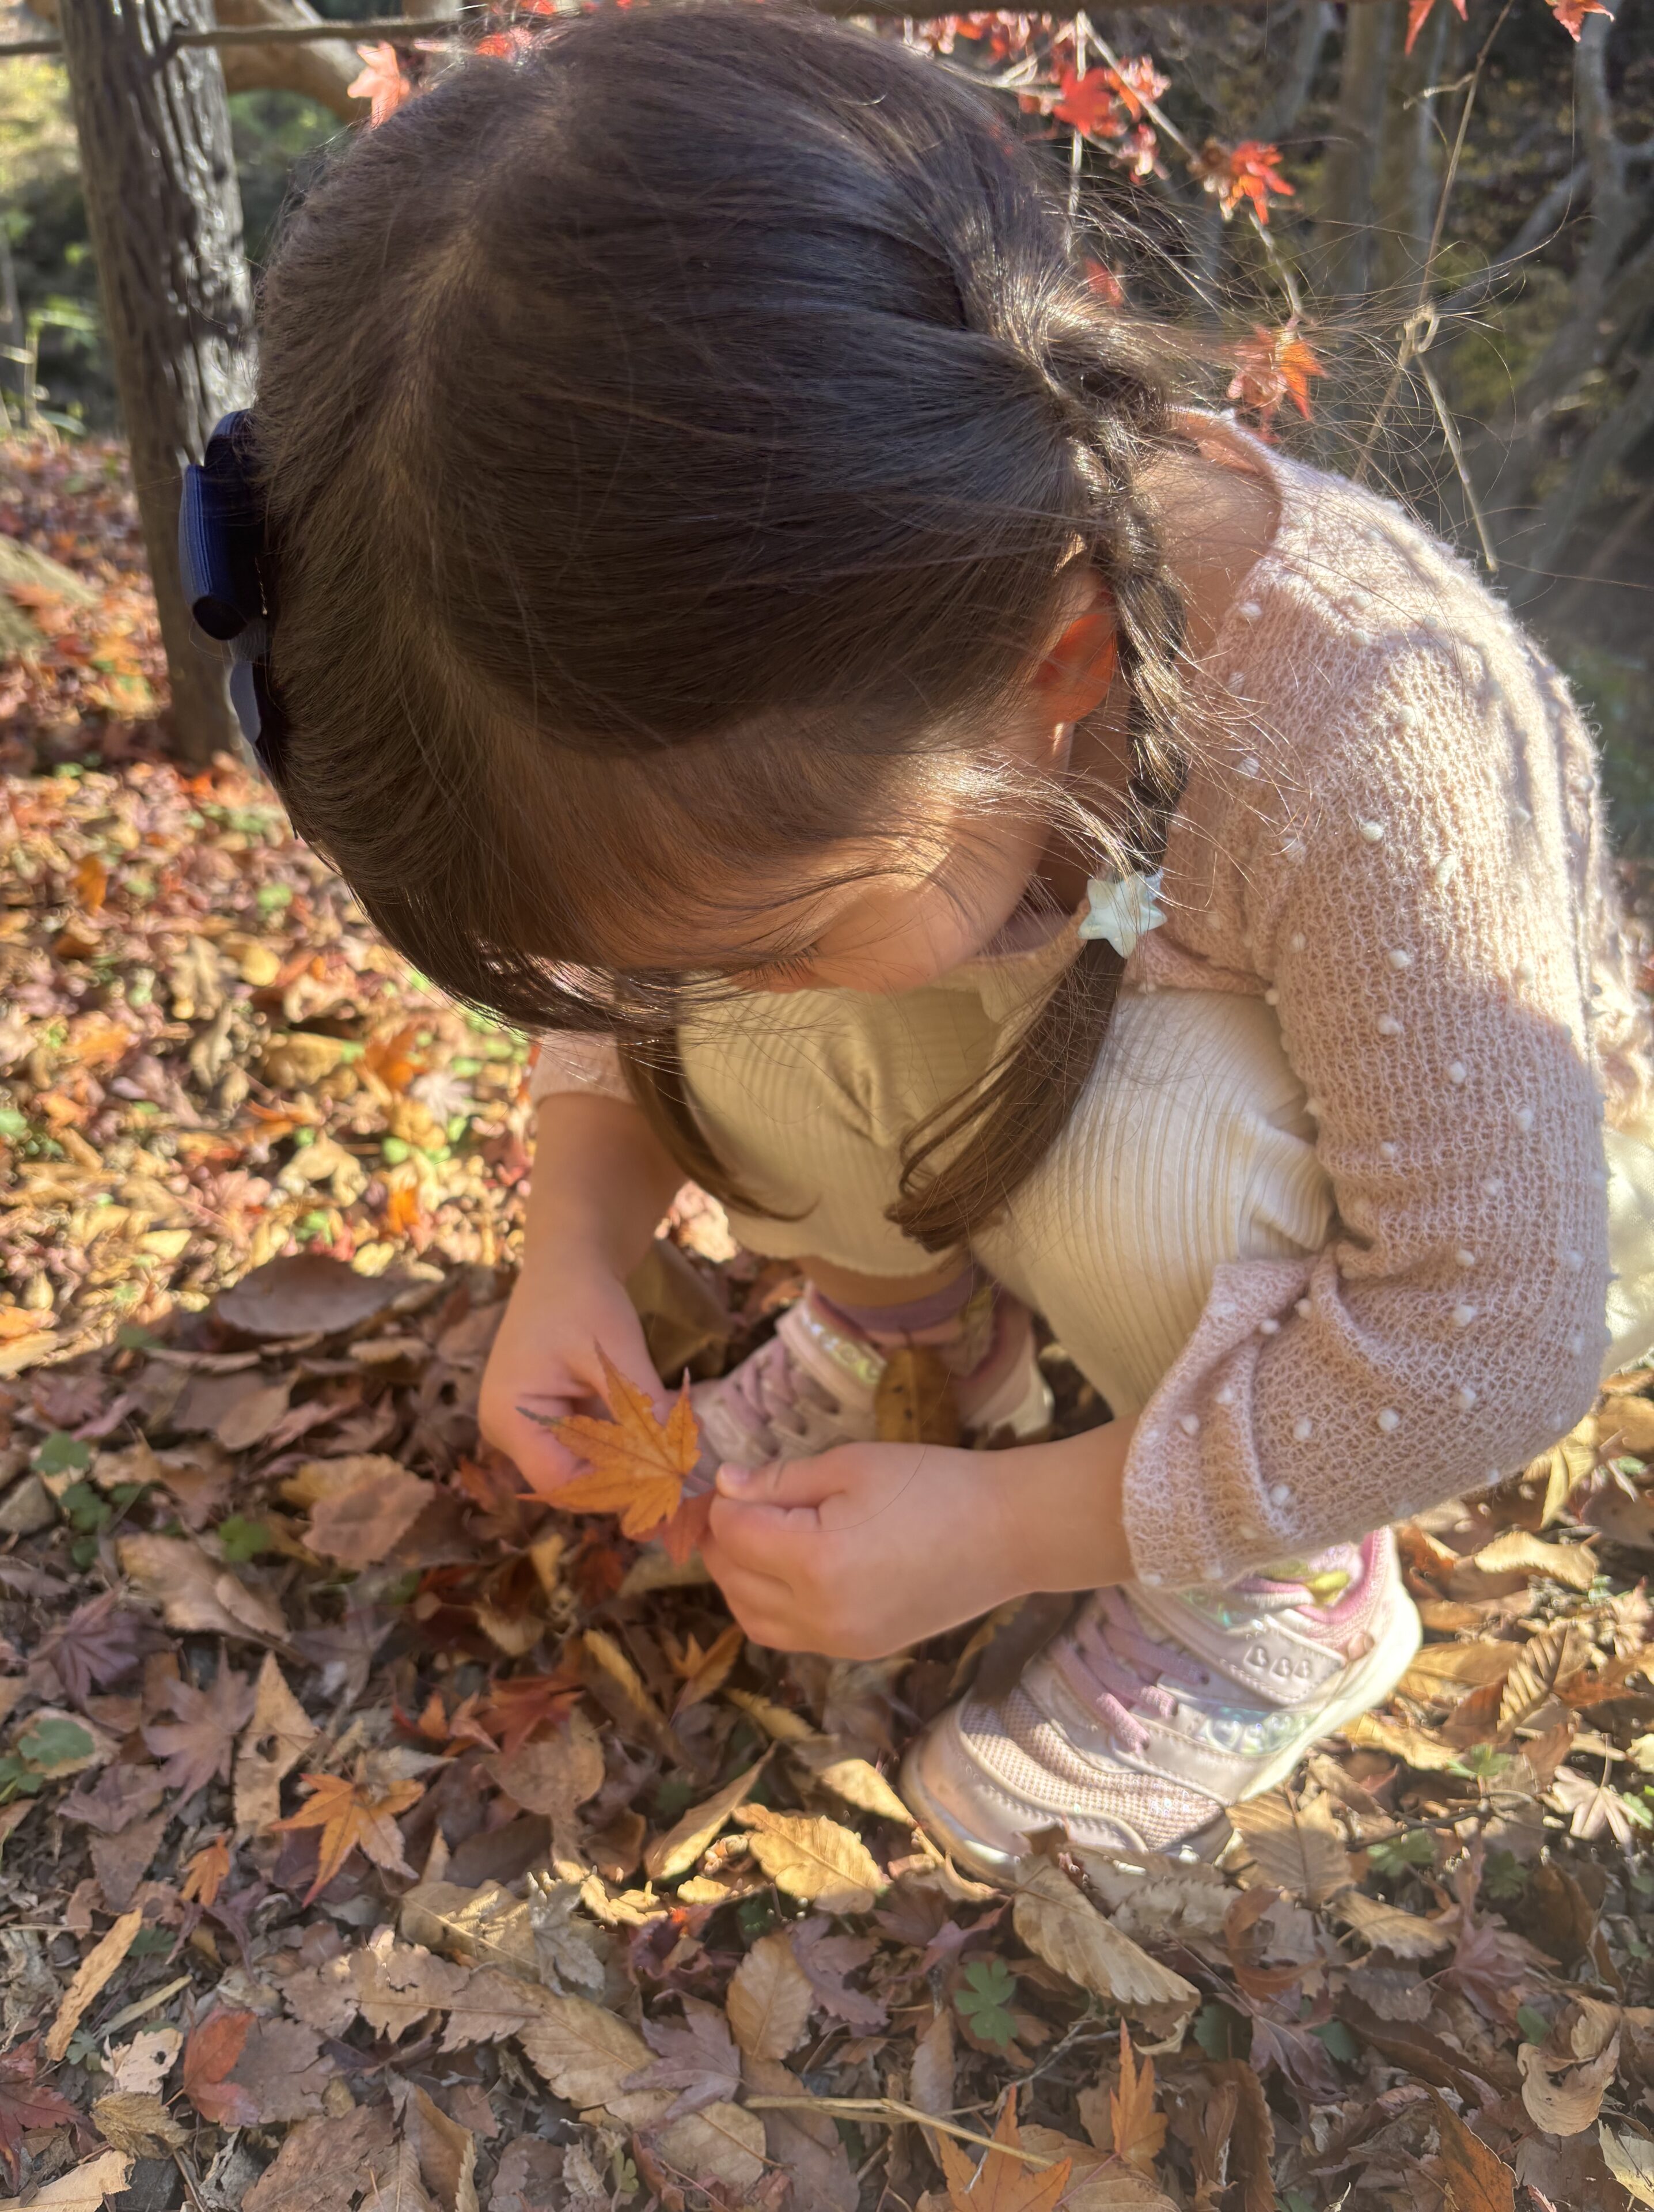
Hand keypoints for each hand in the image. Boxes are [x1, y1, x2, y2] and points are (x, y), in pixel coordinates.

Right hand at [479, 1239, 667, 1498]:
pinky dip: (626, 1442)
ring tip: (684, 1450)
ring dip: (633, 1461)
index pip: (563, 1483)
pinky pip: (588, 1445)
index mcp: (510, 1418)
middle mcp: (509, 1431)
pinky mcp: (548, 1417)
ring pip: (586, 1465)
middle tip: (686, 1471)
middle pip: (573, 1480)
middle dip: (631, 1477)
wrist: (569, 1260)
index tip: (669, 1485)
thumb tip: (682, 1464)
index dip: (616, 1490)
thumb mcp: (617, 1354)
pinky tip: (666, 1434)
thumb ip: (644, 1410)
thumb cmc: (583, 1298)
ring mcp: (527, 1426)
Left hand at [700, 1419, 1138, 1659]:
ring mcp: (840, 1642)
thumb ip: (781, 1480)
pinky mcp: (859, 1651)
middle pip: (733, 1581)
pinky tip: (783, 1571)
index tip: (729, 1480)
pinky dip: (769, 1607)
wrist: (1007, 1533)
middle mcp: (820, 1615)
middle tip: (735, 1503)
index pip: (733, 1536)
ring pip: (752, 1620)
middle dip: (722, 1542)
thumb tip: (725, 1487)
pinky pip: (788, 1637)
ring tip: (753, 1538)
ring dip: (738, 1580)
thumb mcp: (852, 1465)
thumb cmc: (934, 1485)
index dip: (722, 1504)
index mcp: (815, 1562)